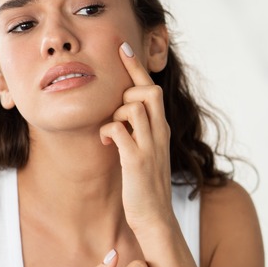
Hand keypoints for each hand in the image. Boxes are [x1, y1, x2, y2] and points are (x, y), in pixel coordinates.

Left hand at [99, 42, 174, 231]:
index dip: (137, 67)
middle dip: (129, 84)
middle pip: (149, 91)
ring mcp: (150, 147)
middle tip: (115, 99)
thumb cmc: (145, 187)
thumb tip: (120, 115)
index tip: (123, 47)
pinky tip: (106, 141)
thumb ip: (138, 132)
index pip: (152, 89)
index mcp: (161, 129)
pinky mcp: (137, 161)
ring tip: (111, 130)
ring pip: (133, 107)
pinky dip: (108, 130)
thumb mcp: (145, 153)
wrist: (156, 219)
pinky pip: (119, 130)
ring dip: (116, 112)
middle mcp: (160, 133)